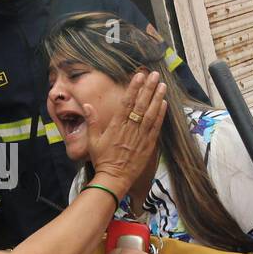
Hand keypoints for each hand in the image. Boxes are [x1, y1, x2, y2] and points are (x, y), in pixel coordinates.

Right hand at [84, 71, 166, 191]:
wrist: (113, 179)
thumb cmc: (102, 160)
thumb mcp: (92, 141)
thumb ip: (92, 122)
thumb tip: (88, 105)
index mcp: (116, 126)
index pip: (126, 102)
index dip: (134, 88)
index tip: (139, 76)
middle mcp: (129, 129)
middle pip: (141, 104)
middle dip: (148, 88)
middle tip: (154, 75)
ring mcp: (140, 136)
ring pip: (151, 113)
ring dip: (157, 98)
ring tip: (162, 85)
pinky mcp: (148, 145)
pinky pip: (156, 127)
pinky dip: (160, 115)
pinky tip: (164, 104)